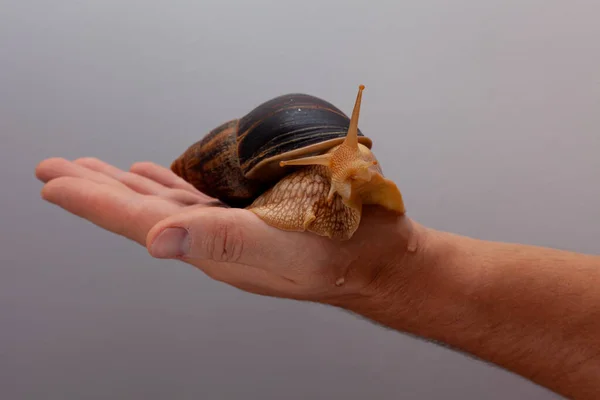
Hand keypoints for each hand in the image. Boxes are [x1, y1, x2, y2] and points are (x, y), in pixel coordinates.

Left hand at [35, 157, 420, 303]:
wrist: (377, 258)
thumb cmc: (336, 253)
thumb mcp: (277, 248)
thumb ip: (216, 241)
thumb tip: (153, 241)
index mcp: (212, 245)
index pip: (138, 220)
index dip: (93, 201)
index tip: (54, 183)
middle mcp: (213, 238)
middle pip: (141, 209)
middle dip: (97, 188)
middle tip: (59, 170)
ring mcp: (231, 226)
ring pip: (166, 201)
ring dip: (129, 185)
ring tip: (99, 171)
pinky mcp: (251, 214)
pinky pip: (198, 196)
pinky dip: (171, 185)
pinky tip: (160, 176)